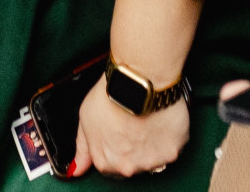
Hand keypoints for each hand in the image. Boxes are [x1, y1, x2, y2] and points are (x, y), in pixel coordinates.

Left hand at [72, 83, 189, 178]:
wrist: (137, 81)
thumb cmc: (111, 96)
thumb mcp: (85, 119)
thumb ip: (83, 148)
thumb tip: (77, 168)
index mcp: (105, 162)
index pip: (110, 167)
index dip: (114, 149)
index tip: (118, 135)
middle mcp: (129, 167)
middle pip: (132, 164)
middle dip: (132, 148)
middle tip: (132, 125)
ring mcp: (152, 161)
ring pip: (153, 158)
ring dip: (151, 144)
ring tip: (146, 121)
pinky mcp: (172, 151)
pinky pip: (171, 148)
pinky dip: (168, 137)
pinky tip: (160, 121)